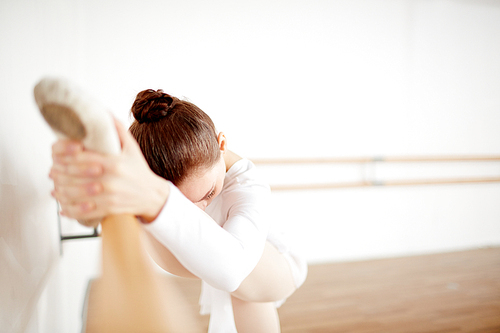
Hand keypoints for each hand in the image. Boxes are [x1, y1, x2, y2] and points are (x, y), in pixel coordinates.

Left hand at [49, 118, 169, 226]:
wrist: (153, 195)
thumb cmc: (139, 170)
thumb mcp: (132, 148)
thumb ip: (117, 129)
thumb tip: (103, 110)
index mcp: (113, 162)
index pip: (80, 156)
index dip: (63, 155)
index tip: (55, 156)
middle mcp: (110, 178)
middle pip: (73, 175)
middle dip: (58, 173)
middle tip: (51, 172)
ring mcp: (109, 195)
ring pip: (75, 194)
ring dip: (60, 192)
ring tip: (54, 189)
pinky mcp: (109, 209)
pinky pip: (84, 211)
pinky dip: (70, 210)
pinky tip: (63, 208)